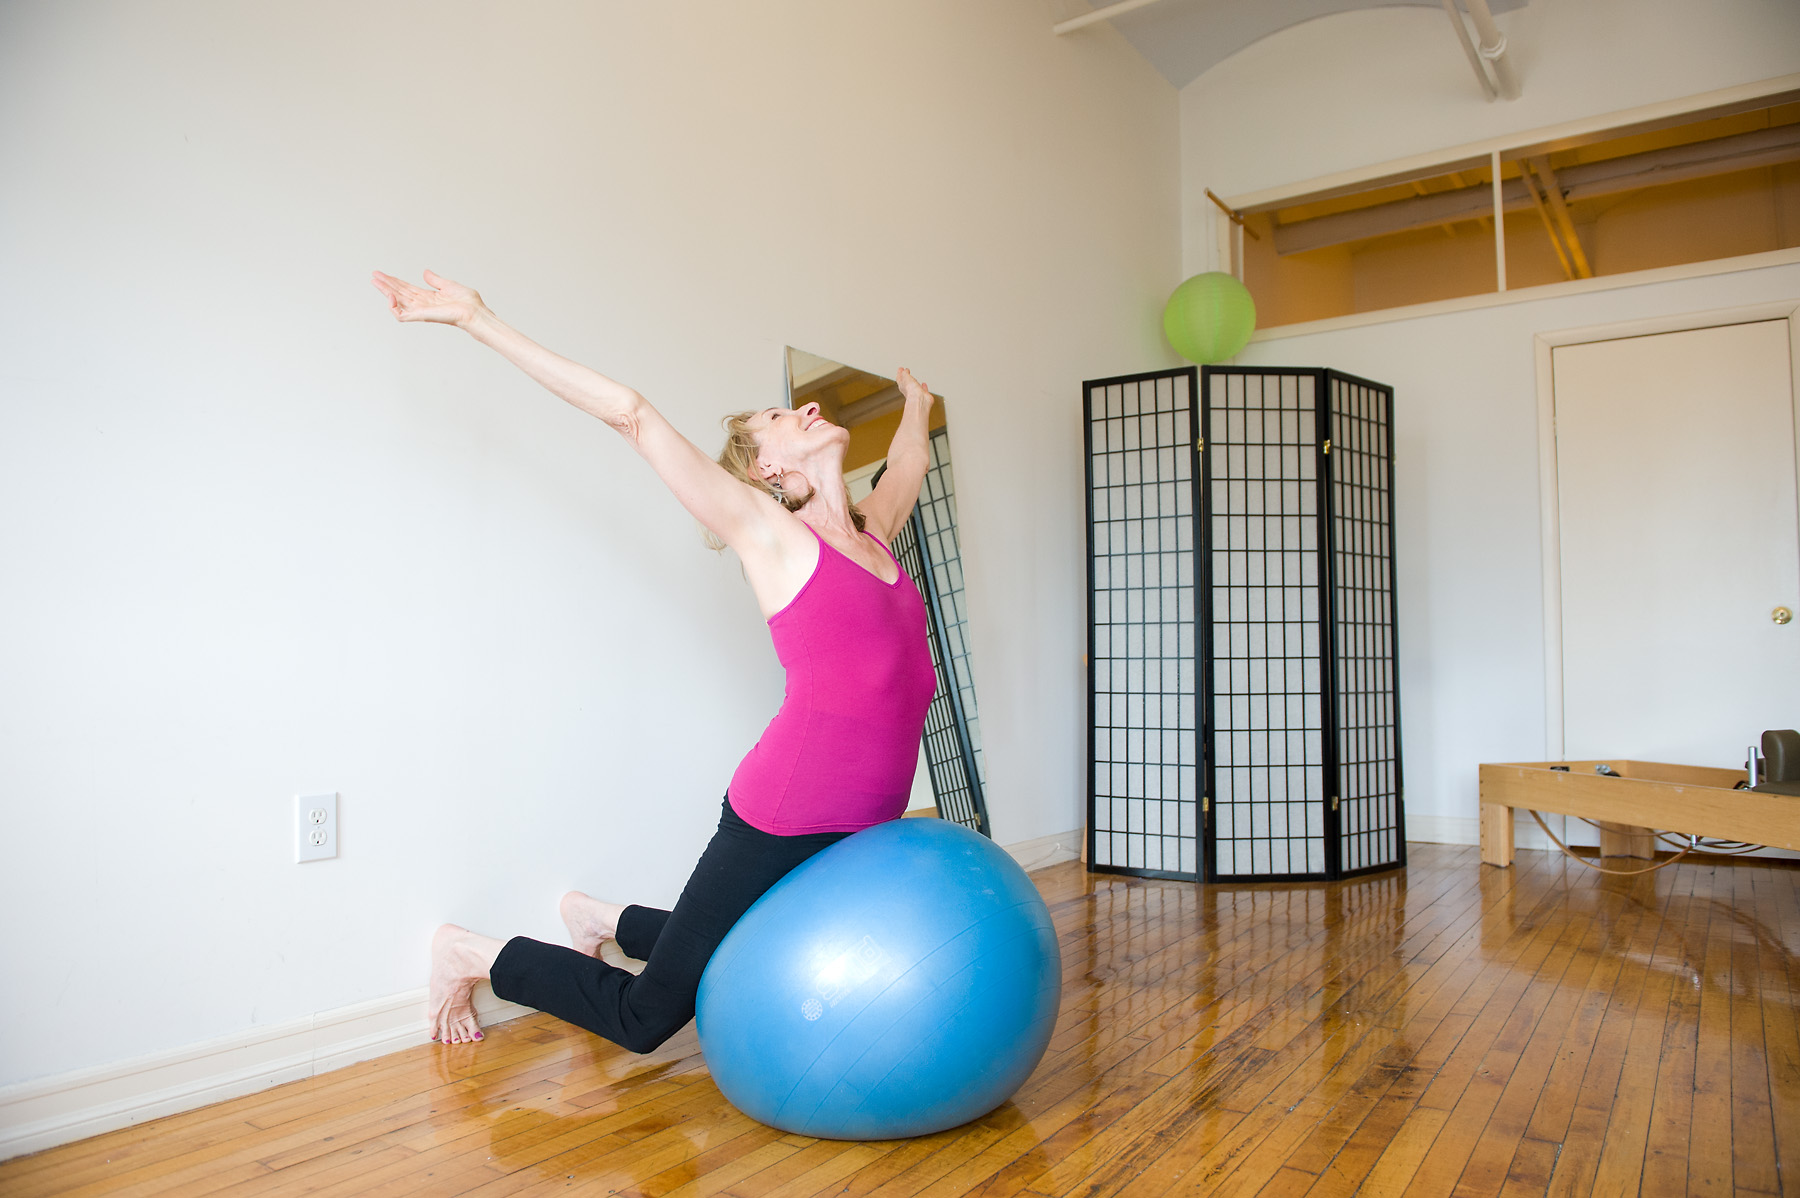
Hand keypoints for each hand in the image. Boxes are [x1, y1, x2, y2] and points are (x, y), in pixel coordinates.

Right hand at [370, 269, 484, 326]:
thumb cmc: (468, 302)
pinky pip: (401, 315)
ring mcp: (421, 311)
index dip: (394, 281)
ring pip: (397, 302)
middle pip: (399, 293)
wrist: (474, 311)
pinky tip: (389, 295)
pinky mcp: (421, 316)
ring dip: (385, 291)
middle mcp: (423, 304)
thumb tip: (425, 272)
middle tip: (374, 275)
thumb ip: (435, 280)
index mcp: (428, 297)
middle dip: (386, 284)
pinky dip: (393, 307)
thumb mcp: (449, 285)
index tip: (383, 274)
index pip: (406, 288)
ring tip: (376, 281)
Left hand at [897, 367, 933, 407]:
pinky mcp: (924, 395)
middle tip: (906, 372)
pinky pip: (923, 390)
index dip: (900, 373)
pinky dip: (923, 387)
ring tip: (914, 379)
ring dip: (914, 382)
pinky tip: (924, 384)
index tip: (900, 369)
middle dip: (906, 378)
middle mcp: (909, 390)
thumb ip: (905, 373)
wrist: (920, 399)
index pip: (899, 378)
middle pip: (906, 383)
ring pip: (914, 386)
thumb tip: (904, 370)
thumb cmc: (911, 390)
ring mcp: (916, 393)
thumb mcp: (905, 377)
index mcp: (902, 386)